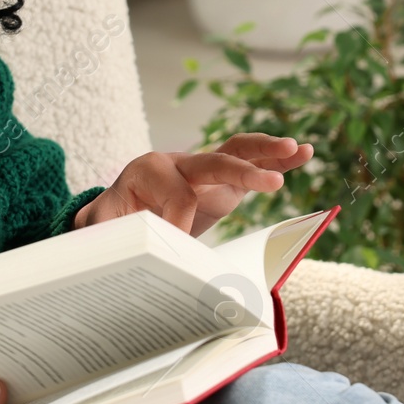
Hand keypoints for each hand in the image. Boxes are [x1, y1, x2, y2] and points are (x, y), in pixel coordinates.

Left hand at [72, 133, 313, 236]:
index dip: (181, 223)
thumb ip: (110, 238)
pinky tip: (303, 154)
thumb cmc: (110, 221)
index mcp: (148, 170)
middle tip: (270, 183)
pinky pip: (249, 163)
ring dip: (268, 151)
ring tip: (297, 149)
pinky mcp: (220, 181)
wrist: (116, 211)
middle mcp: (178, 162)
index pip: (178, 195)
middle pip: (213, 162)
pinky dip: (276, 159)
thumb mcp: (100, 229)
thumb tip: (132, 254)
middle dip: (241, 171)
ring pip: (236, 151)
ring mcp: (202, 169)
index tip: (179, 246)